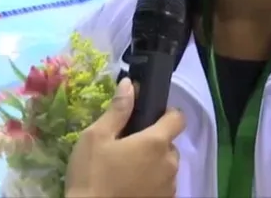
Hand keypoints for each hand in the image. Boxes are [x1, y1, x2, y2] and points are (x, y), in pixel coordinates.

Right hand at [64, 77, 184, 197]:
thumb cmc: (92, 175)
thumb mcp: (96, 137)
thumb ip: (117, 110)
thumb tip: (129, 84)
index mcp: (156, 142)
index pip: (178, 118)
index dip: (167, 114)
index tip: (150, 117)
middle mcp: (169, 163)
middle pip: (170, 144)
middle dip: (154, 143)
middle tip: (128, 147)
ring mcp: (169, 186)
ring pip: (167, 166)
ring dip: (154, 164)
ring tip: (128, 170)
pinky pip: (164, 186)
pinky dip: (152, 183)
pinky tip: (131, 186)